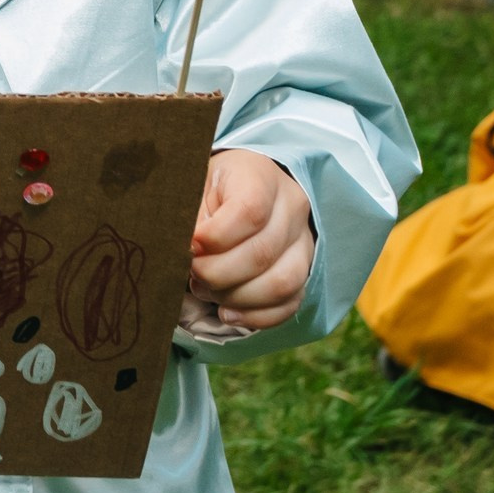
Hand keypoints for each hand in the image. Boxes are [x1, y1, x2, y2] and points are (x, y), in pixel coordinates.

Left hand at [188, 149, 313, 329]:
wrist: (238, 187)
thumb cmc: (208, 187)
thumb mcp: (193, 186)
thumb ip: (190, 217)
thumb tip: (189, 253)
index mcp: (260, 176)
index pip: (249, 211)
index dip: (215, 237)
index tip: (189, 246)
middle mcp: (292, 207)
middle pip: (262, 253)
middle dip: (218, 273)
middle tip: (192, 274)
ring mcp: (303, 241)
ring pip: (282, 283)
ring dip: (236, 297)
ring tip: (205, 290)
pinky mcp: (304, 271)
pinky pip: (289, 303)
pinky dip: (256, 316)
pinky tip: (226, 313)